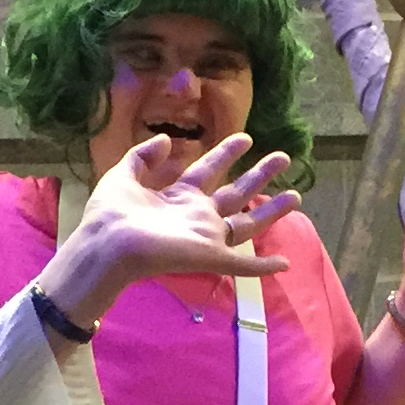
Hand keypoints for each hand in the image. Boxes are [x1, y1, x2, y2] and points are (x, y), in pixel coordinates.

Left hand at [56, 131, 299, 325]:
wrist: (107, 246)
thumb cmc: (111, 214)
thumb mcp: (123, 175)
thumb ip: (142, 156)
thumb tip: (165, 139)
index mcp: (177, 196)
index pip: (208, 170)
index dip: (226, 153)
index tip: (245, 138)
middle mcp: (196, 216)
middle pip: (236, 193)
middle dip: (260, 175)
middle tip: (283, 157)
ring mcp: (206, 237)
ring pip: (247, 225)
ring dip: (272, 212)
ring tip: (296, 196)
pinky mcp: (210, 257)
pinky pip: (242, 265)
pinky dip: (263, 266)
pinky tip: (285, 263)